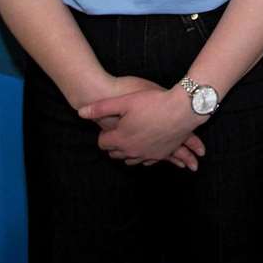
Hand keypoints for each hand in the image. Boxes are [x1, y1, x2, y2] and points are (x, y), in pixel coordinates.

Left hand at [78, 85, 201, 165]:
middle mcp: (133, 151)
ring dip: (127, 151)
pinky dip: (142, 155)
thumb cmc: (153, 102)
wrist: (182, 109)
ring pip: (131, 160)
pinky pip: (147, 161)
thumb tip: (80, 111)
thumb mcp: (124, 101)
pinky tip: (143, 146)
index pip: (103, 143)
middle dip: (113, 144)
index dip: (103, 133)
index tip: (108, 124)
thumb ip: (100, 108)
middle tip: (115, 131)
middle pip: (115, 154)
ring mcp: (148, 154)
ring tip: (127, 140)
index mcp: (121, 139)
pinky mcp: (162, 154)